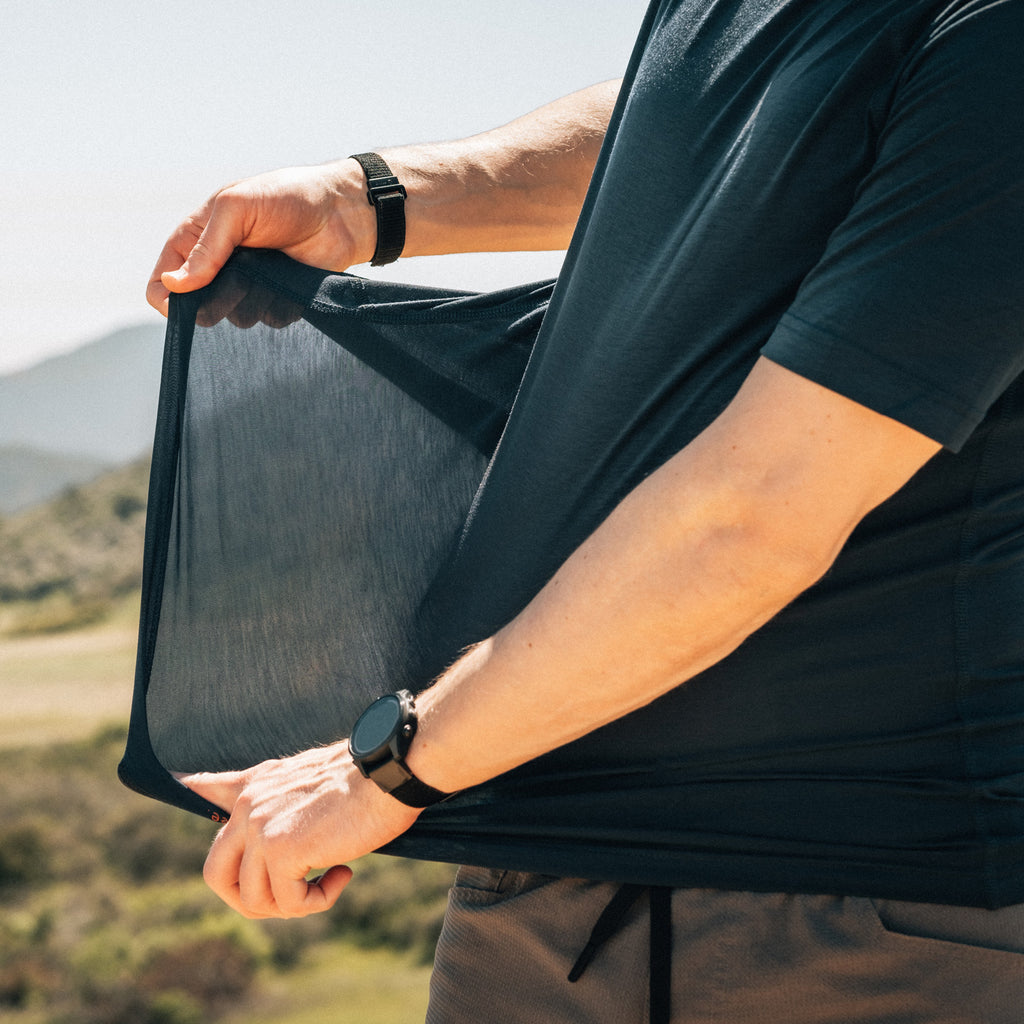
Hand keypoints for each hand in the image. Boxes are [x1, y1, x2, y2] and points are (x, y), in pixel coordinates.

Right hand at [146, 161, 374, 315]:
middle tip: (240, 280)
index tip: (181, 305)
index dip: (166, 296)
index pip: (164, 279)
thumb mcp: (237, 208)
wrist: (342, 211)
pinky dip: (280, 306)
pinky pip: (270, 320)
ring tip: (272, 271)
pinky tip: (291, 282)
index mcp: (199, 238)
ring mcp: (251, 284)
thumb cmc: (287, 197)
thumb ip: (206, 248)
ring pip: (236, 317)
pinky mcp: (279, 298)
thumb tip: (174, 284)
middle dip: (215, 302)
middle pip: (199, 307)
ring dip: (252, 302)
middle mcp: (221, 266)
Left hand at [177, 741, 420, 918]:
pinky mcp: (282, 852)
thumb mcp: (310, 776)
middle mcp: (248, 806)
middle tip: (291, 894)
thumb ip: (279, 794)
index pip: (207, 787)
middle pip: (216, 875)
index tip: (182, 779)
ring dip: (294, 904)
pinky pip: (288, 903)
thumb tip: (260, 815)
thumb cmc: (366, 777)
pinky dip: (318, 902)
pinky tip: (343, 874)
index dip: (194, 788)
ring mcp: (261, 830)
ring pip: (254, 900)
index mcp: (256, 784)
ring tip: (330, 880)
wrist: (389, 770)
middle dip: (249, 900)